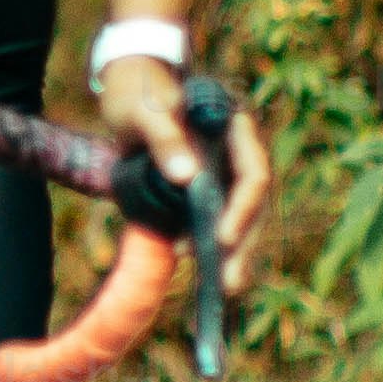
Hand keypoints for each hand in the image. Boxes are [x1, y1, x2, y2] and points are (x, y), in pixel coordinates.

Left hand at [97, 55, 273, 279]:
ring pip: (240, 216)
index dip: (242, 208)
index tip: (222, 237)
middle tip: (229, 283)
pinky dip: (212, 244)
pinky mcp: (208, 187)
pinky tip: (202, 270)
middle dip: (242, 243)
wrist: (128, 92)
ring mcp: (224, 170)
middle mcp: (236, 152)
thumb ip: (163, 137)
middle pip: (252, 203)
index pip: (253, 173)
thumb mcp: (143, 111)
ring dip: (232, 252)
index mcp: (233, 127)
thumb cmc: (137, 94)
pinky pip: (217, 218)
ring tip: (221, 288)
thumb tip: (187, 177)